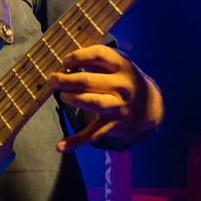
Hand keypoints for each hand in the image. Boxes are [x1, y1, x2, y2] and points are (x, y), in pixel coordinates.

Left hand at [48, 45, 162, 152]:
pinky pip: (93, 134)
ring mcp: (118, 106)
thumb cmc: (124, 80)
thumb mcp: (117, 66)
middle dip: (66, 80)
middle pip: (88, 81)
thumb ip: (96, 61)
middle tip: (52, 79)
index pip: (99, 54)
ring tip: (63, 96)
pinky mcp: (113, 125)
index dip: (79, 56)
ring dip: (72, 98)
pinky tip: (60, 146)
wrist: (149, 107)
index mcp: (122, 66)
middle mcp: (122, 86)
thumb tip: (66, 61)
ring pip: (91, 103)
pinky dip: (76, 141)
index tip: (65, 61)